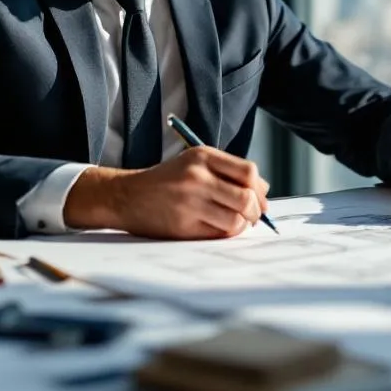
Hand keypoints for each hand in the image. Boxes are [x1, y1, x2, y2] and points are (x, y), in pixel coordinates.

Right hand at [64, 146, 269, 239]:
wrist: (126, 196)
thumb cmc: (167, 181)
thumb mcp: (195, 163)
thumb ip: (228, 172)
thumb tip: (264, 193)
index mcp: (202, 156)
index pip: (248, 171)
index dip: (259, 188)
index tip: (259, 198)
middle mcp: (197, 177)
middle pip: (246, 198)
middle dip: (256, 211)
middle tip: (252, 216)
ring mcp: (189, 202)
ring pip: (235, 220)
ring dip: (241, 225)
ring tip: (233, 223)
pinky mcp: (183, 226)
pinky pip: (218, 234)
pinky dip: (224, 233)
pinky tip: (216, 228)